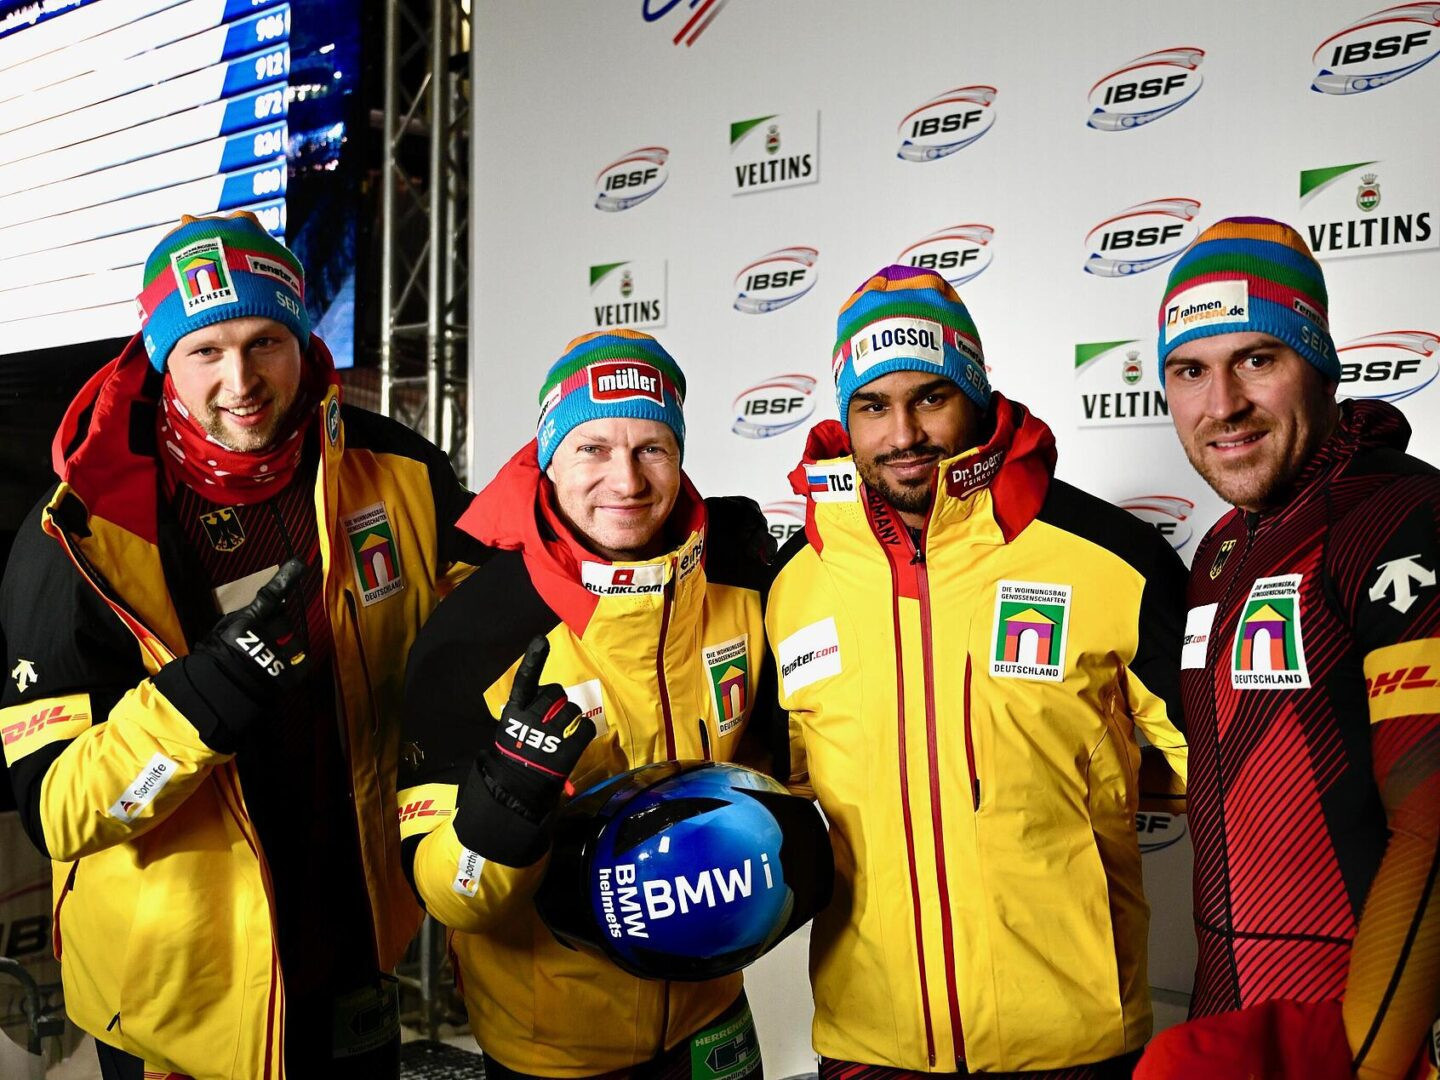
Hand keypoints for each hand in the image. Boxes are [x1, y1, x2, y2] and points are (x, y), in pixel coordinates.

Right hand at [154, 558, 308, 752]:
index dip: (285, 579)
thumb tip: (272, 604)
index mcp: (243, 625)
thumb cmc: (215, 662)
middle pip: (284, 621)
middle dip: (278, 630)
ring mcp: (275, 657)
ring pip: (296, 641)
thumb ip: (248, 619)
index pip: (268, 597)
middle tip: (263, 643)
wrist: (214, 697)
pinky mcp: (285, 676)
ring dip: (287, 647)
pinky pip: (304, 661)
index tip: (300, 563)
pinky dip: (298, 663)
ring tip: (269, 659)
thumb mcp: (223, 632)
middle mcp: (261, 637)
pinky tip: (285, 668)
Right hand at [453, 637, 594, 865]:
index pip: (524, 680)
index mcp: (513, 713)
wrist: (516, 792)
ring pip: (572, 710)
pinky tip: (572, 743)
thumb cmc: (513, 760)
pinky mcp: (566, 750)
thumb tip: (545, 699)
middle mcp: (531, 718)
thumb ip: (525, 714)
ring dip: (570, 719)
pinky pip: (583, 729)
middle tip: (553, 720)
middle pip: (555, 693)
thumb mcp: (511, 733)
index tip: (540, 641)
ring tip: (559, 736)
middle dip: (558, 703)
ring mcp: (549, 734)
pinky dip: (582, 734)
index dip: (533, 660)